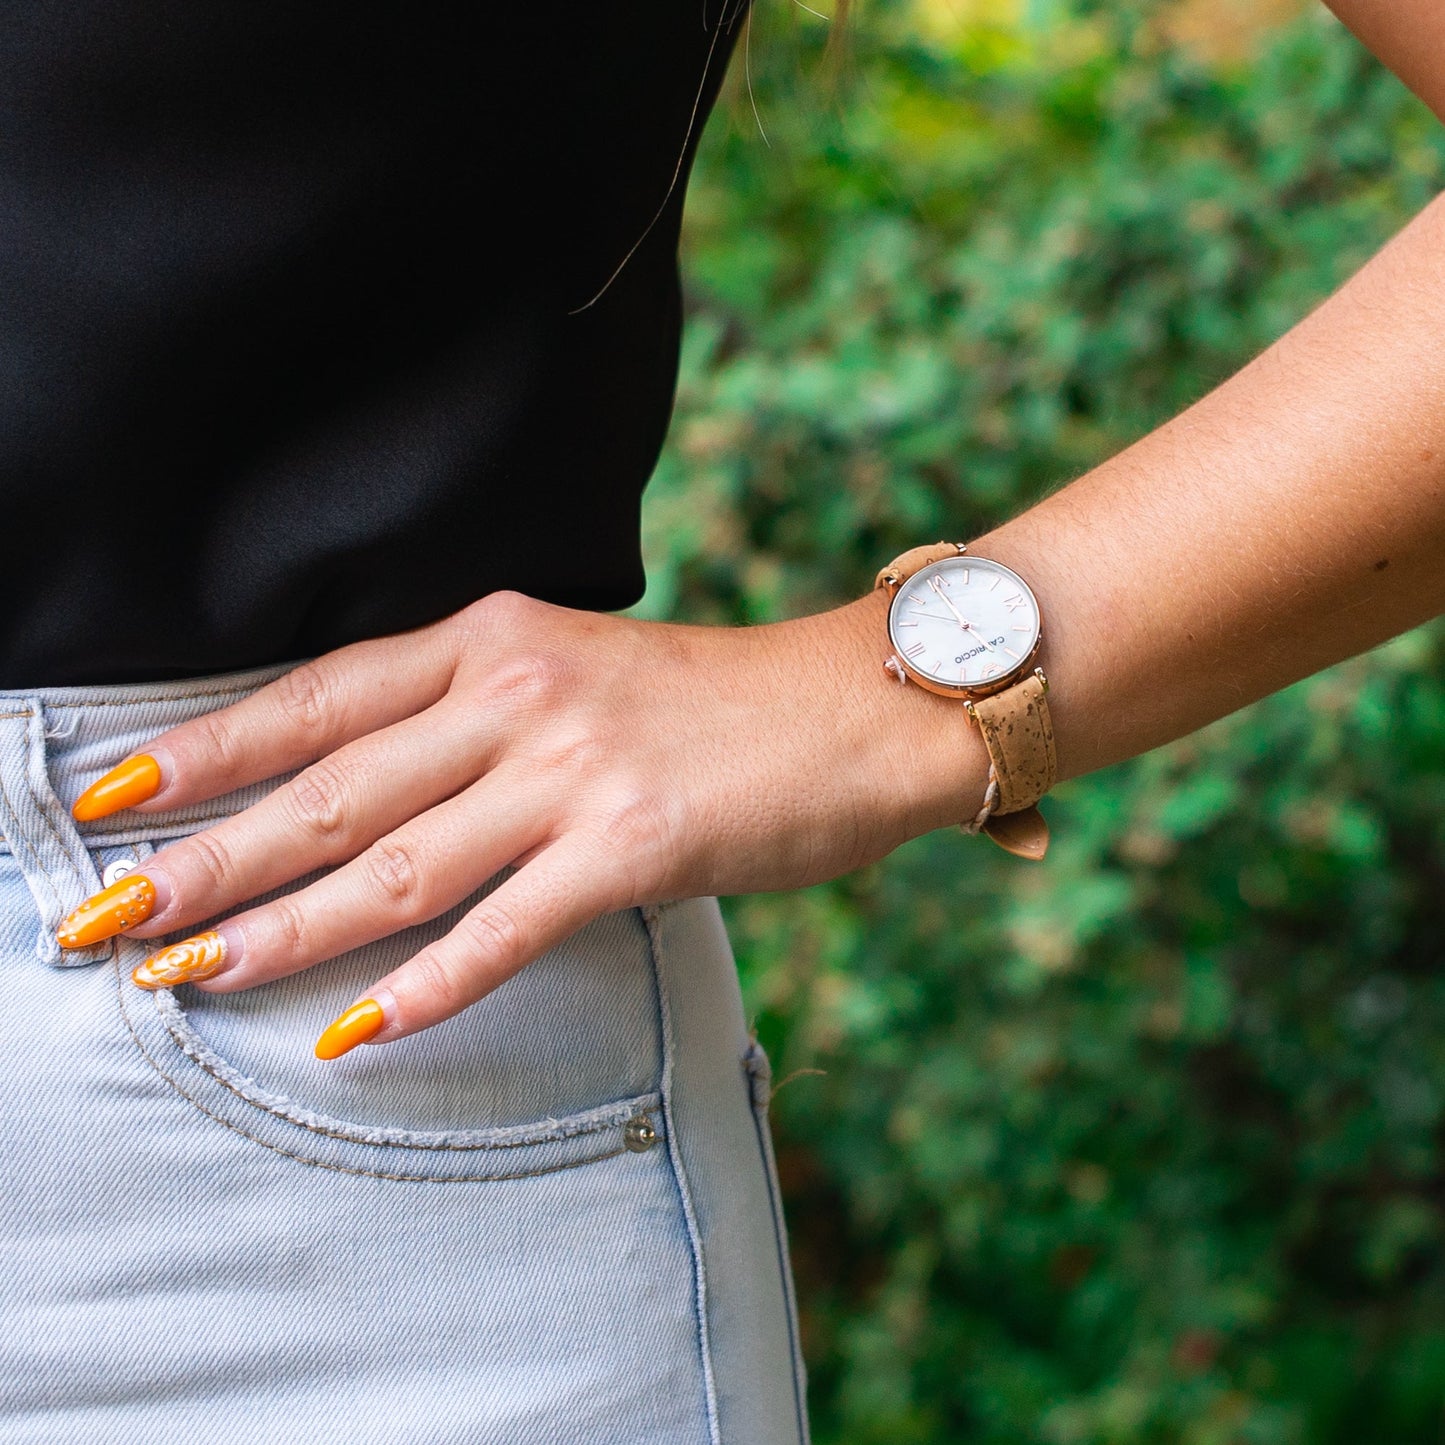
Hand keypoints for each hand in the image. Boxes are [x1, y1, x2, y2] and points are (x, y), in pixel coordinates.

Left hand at [58, 592, 982, 1055]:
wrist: (852, 706)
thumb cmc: (711, 700)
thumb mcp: (575, 669)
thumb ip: (472, 712)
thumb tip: (365, 784)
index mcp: (493, 637)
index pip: (317, 697)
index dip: (205, 751)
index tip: (111, 799)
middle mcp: (519, 693)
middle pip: (332, 787)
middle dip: (207, 859)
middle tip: (106, 918)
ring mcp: (574, 768)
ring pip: (397, 862)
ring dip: (286, 928)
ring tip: (191, 976)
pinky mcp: (635, 843)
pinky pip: (506, 926)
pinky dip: (428, 984)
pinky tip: (359, 1029)